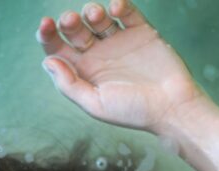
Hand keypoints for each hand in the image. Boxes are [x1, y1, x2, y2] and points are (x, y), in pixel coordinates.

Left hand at [36, 0, 212, 133]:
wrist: (172, 106)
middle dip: (69, 22)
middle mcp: (99, 55)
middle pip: (75, 30)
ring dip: (92, 11)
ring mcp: (119, 41)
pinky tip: (116, 8)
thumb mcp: (96, 104)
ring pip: (98, 18)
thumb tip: (48, 61)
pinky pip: (127, 12)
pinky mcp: (141, 31)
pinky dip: (120, 5)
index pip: (58, 49)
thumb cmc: (134, 111)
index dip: (47, 35)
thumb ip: (69, 85)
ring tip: (96, 15)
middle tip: (70, 20)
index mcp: (84, 72)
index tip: (45, 24)